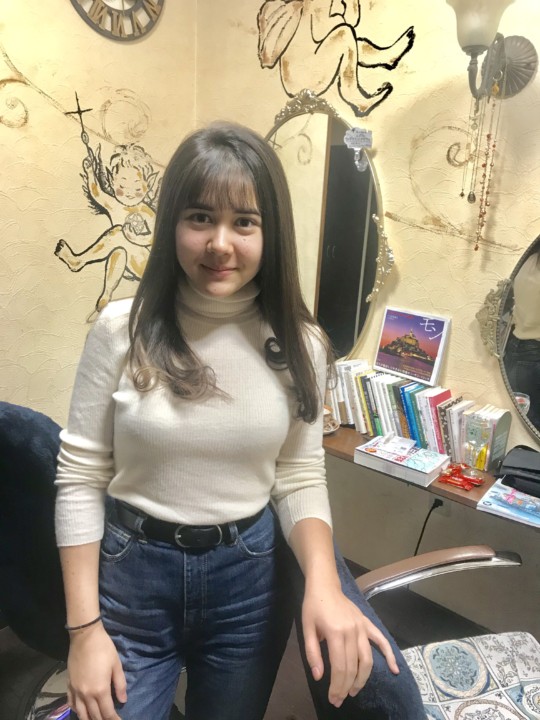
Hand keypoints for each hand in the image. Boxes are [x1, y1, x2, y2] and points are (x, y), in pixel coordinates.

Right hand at [67, 623, 126, 719]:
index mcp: (100, 690)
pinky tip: (82, 711)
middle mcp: (86, 695)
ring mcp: (76, 691)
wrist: (85, 637)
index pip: (107, 713)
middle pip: (94, 716)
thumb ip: (120, 684)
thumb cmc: (104, 649)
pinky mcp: (69, 685)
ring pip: (81, 714)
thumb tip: (123, 700)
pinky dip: (77, 711)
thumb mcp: (116, 665)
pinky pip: (72, 704)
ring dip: (89, 719)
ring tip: (96, 719)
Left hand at [302, 583, 398, 707]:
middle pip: (353, 666)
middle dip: (346, 687)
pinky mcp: (367, 623)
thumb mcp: (306, 629)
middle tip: (340, 699)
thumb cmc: (313, 606)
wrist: (325, 585)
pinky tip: (395, 669)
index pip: (340, 667)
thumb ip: (312, 653)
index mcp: (336, 632)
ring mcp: (362, 627)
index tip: (333, 698)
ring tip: (354, 691)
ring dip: (362, 678)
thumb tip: (319, 677)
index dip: (337, 686)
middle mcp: (352, 631)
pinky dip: (389, 655)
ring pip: (367, 659)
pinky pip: (381, 640)